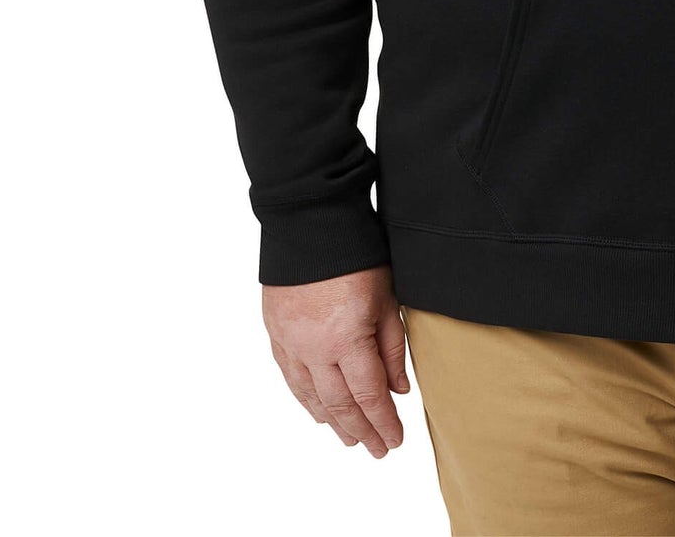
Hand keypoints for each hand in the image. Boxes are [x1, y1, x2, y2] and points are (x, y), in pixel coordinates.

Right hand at [262, 264, 409, 457]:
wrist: (309, 223)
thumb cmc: (357, 255)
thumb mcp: (387, 297)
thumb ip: (392, 346)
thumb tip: (399, 390)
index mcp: (346, 339)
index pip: (368, 394)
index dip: (382, 422)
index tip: (394, 440)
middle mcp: (314, 348)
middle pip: (339, 403)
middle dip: (360, 429)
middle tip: (376, 450)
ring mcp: (290, 342)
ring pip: (311, 395)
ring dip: (332, 421)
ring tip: (349, 438)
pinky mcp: (275, 332)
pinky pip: (290, 376)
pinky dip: (306, 398)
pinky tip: (317, 411)